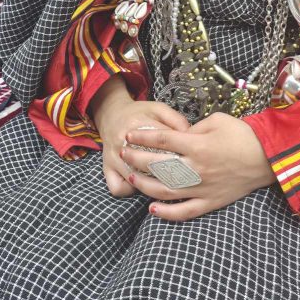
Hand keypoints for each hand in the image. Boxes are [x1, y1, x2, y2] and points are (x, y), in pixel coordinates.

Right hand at [90, 76, 189, 197]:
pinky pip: (118, 188)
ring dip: (150, 184)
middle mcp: (123, 143)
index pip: (163, 143)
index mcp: (137, 125)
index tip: (191, 155)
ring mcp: (113, 159)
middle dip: (168, 171)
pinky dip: (129, 190)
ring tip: (163, 181)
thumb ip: (176, 120)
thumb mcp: (159, 109)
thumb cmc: (140, 114)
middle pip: (149, 165)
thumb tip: (191, 136)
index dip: (180, 150)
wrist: (112, 115)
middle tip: (181, 172)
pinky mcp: (107, 169)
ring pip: (134, 180)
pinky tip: (140, 185)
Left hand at [121, 111, 276, 220]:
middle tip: (124, 153)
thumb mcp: (218, 120)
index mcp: (198, 145)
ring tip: (132, 177)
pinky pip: (185, 212)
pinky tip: (152, 209)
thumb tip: (178, 136)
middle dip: (136, 159)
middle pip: (158, 165)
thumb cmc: (243, 135)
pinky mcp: (210, 202)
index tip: (129, 135)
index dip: (142, 137)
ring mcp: (202, 188)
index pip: (162, 140)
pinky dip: (167, 213)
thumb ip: (194, 128)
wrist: (268, 158)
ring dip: (145, 185)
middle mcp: (196, 168)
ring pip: (166, 191)